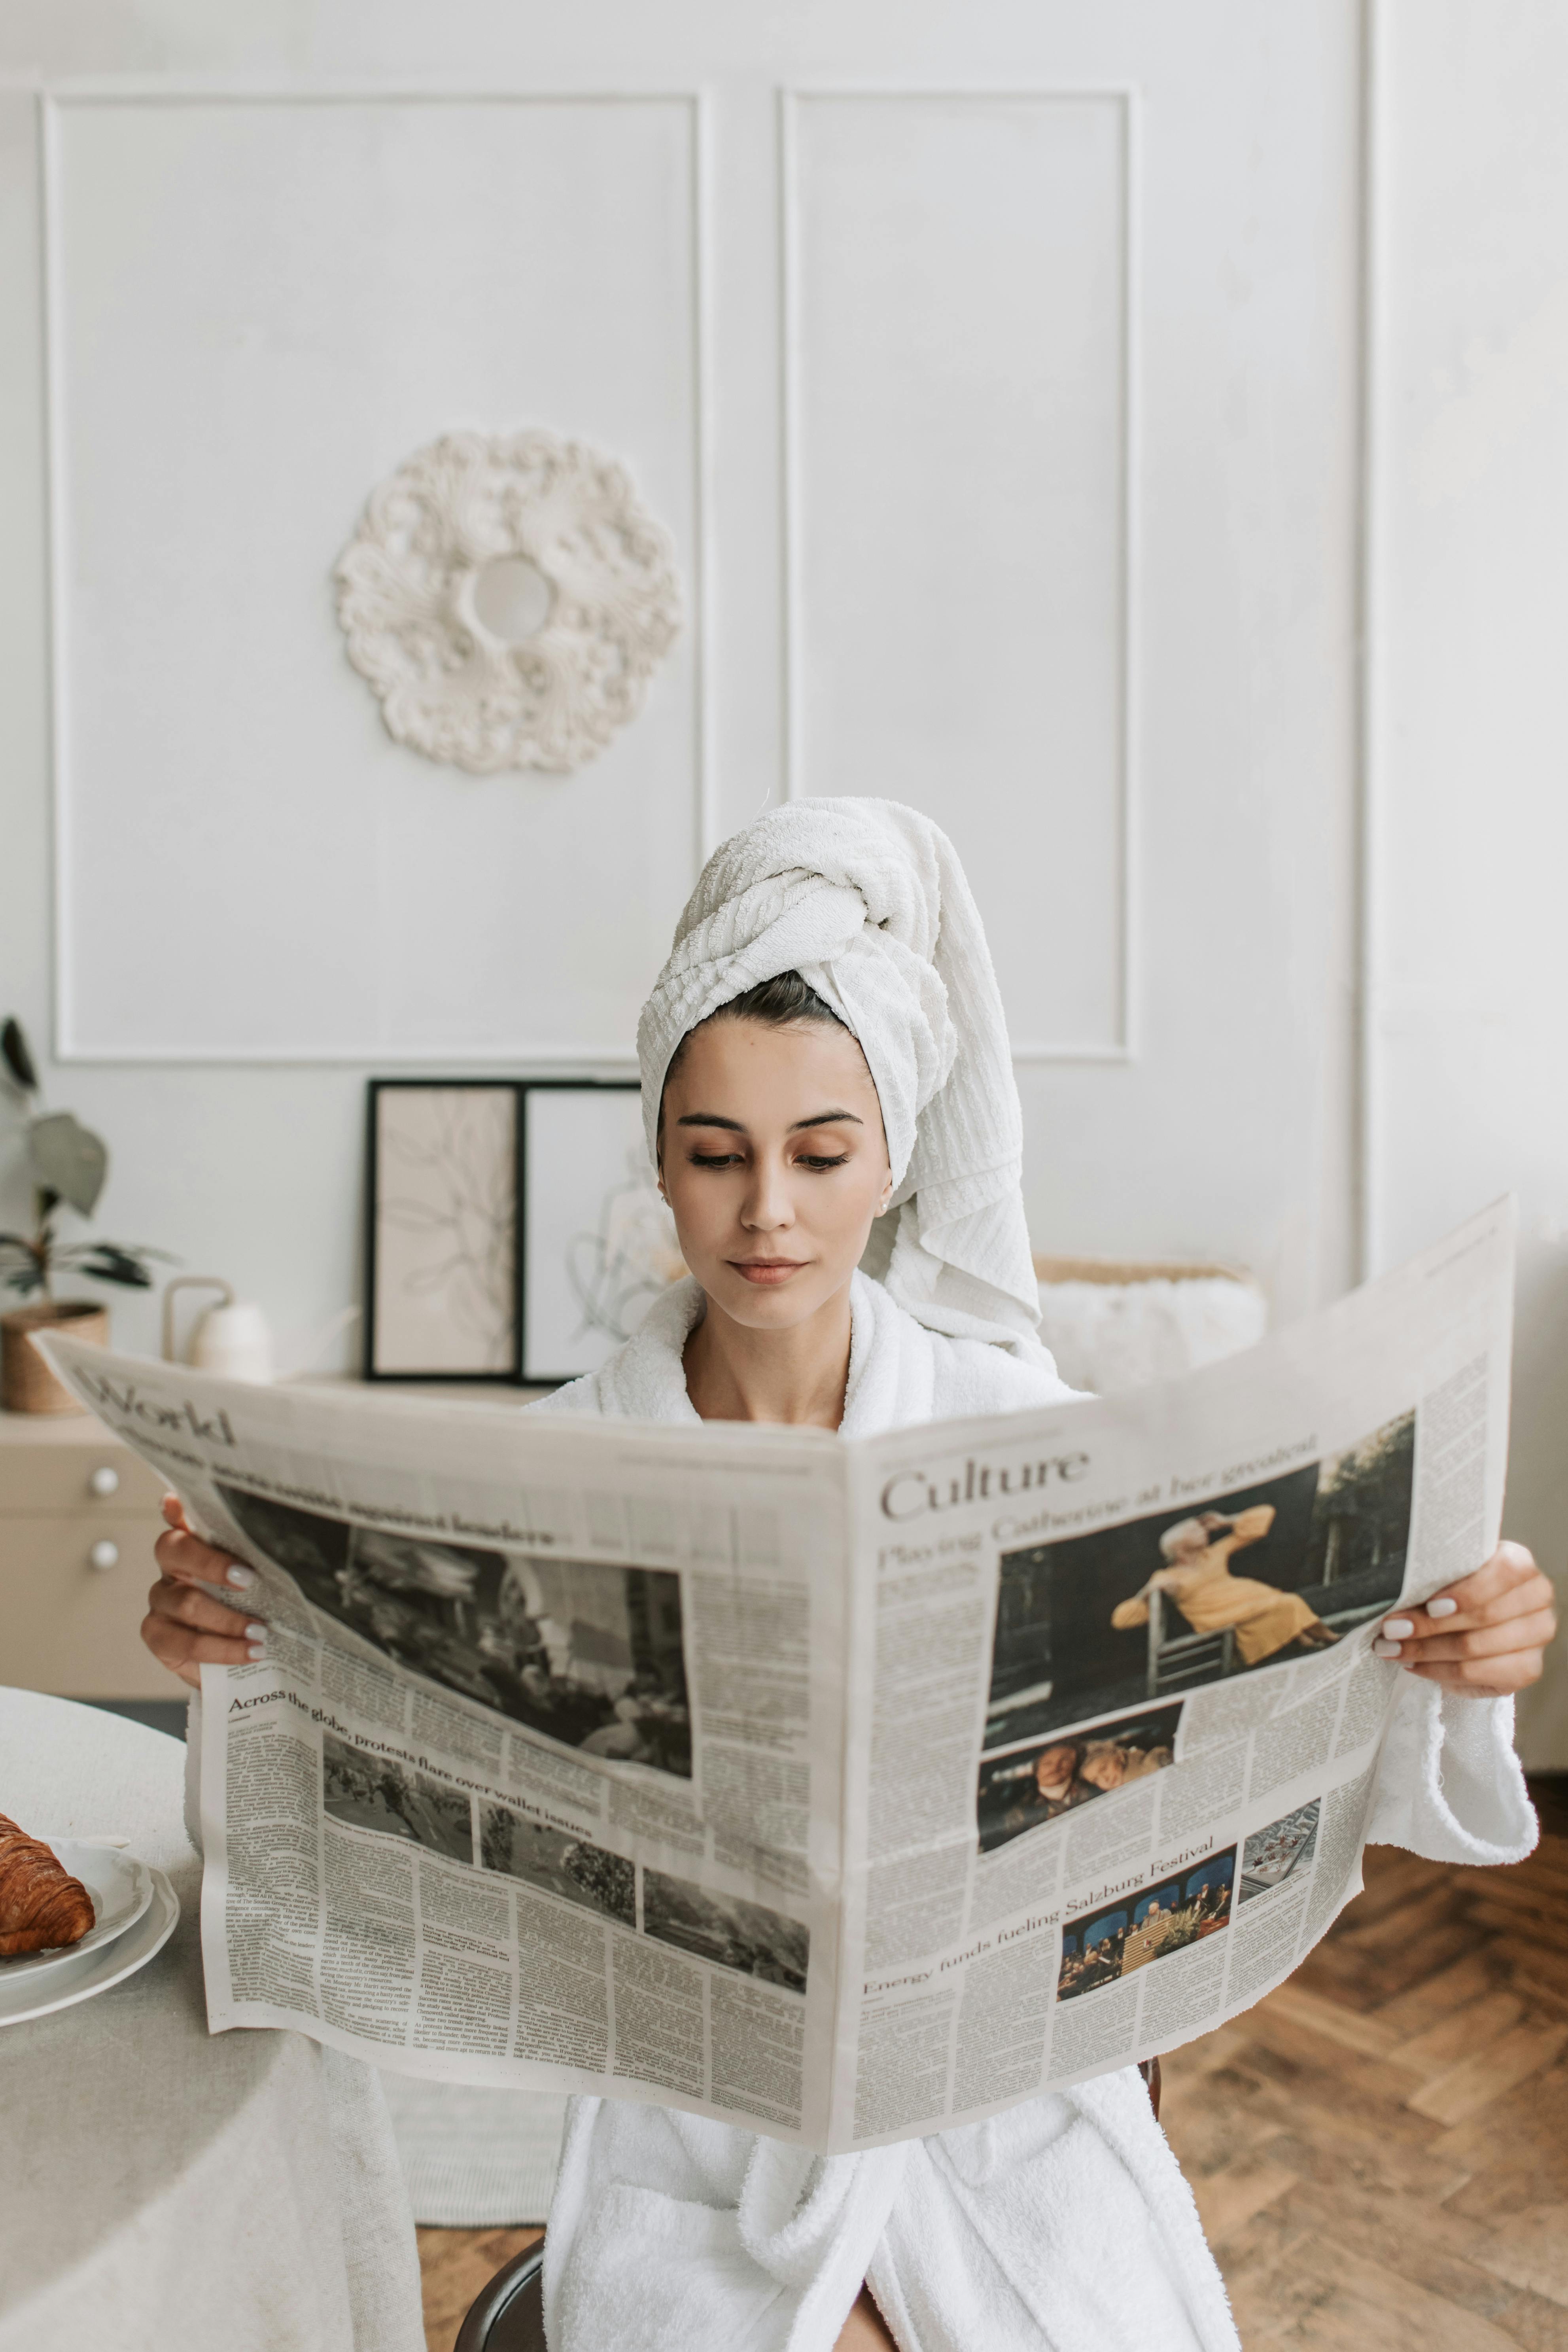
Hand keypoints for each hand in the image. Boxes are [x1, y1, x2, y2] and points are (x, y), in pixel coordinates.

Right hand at [141, 1495, 265, 1688]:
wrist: (236, 1662)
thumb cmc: (249, 1609)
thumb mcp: (258, 1584)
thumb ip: (258, 1560)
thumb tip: (288, 1542)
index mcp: (193, 1546)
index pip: (178, 1518)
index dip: (176, 1510)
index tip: (177, 1502)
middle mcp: (171, 1567)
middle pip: (174, 1550)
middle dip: (213, 1563)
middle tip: (250, 1580)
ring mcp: (161, 1600)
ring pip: (186, 1602)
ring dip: (228, 1619)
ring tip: (261, 1632)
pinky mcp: (157, 1635)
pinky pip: (186, 1642)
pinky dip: (223, 1649)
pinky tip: (249, 1652)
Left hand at [1372, 1541, 1556, 1694]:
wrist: (1471, 1622)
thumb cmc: (1455, 1589)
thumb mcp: (1446, 1575)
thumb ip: (1432, 1577)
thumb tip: (1392, 1593)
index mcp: (1519, 1565)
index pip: (1504, 1573)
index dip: (1467, 1591)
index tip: (1429, 1605)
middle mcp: (1537, 1599)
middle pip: (1484, 1616)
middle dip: (1429, 1625)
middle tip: (1390, 1630)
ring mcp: (1536, 1636)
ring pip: (1475, 1648)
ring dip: (1426, 1651)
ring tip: (1392, 1649)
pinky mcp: (1527, 1669)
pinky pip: (1477, 1675)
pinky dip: (1439, 1672)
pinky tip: (1414, 1665)